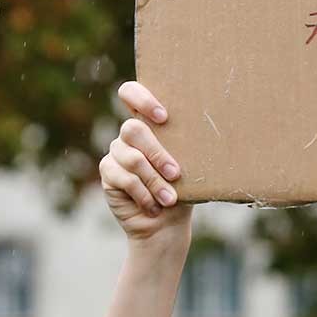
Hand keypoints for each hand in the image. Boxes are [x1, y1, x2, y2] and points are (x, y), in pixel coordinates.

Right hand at [100, 81, 188, 240]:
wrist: (167, 223)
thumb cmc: (182, 190)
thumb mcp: (189, 167)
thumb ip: (186, 148)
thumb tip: (207, 134)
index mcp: (150, 123)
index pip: (131, 93)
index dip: (142, 98)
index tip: (163, 117)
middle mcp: (129, 135)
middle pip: (133, 129)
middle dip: (157, 153)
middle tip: (175, 173)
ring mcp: (116, 152)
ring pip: (132, 158)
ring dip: (155, 181)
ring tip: (170, 199)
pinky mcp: (108, 173)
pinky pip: (125, 178)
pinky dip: (144, 194)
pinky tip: (154, 206)